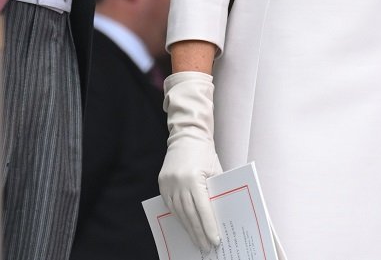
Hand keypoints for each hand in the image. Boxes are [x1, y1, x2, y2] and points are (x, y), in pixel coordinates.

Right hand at [159, 71, 222, 251]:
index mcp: (193, 178)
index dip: (208, 226)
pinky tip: (186, 226)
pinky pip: (171, 206)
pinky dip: (179, 217)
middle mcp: (178, 183)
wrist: (187, 135)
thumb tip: (218, 215)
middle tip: (206, 247)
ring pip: (178, 213)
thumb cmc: (205, 151)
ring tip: (198, 241)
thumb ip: (215, 190)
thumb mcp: (215, 170)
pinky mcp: (162, 184)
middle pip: (189, 214)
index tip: (215, 240)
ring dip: (188, 229)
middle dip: (199, 232)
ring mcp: (167, 184)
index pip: (202, 208)